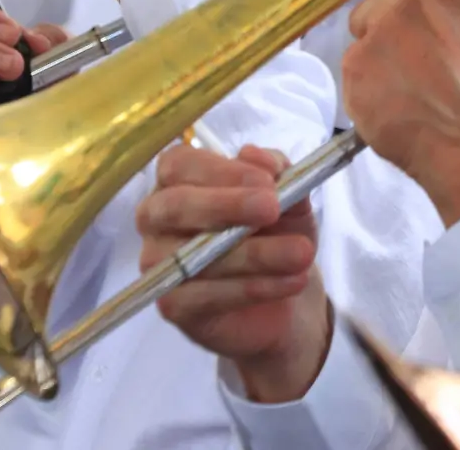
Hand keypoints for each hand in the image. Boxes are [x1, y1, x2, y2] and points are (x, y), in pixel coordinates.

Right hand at [137, 144, 329, 402]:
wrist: (285, 299)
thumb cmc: (275, 233)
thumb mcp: (289, 198)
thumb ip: (277, 172)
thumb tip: (254, 154)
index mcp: (177, 179)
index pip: (180, 164)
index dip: (221, 170)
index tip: (268, 181)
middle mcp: (157, 217)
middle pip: (175, 206)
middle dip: (226, 205)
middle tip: (272, 209)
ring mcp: (158, 263)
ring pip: (196, 256)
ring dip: (255, 253)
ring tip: (302, 253)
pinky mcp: (172, 305)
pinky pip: (207, 295)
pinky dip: (254, 287)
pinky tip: (290, 281)